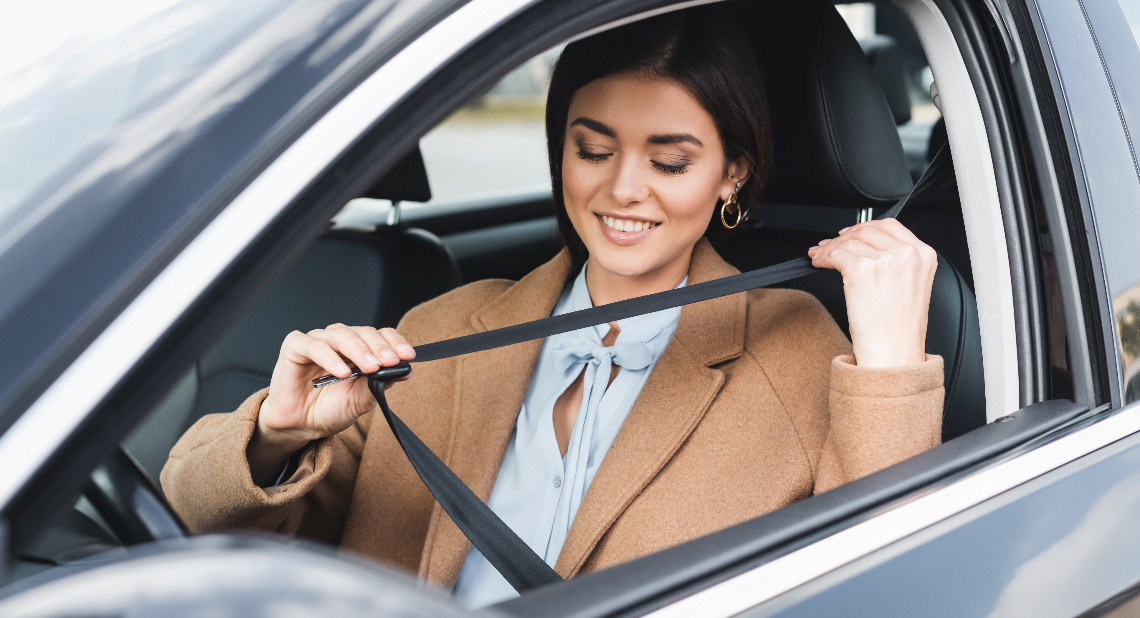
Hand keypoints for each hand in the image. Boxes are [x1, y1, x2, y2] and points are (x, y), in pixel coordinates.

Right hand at [248, 324, 414, 482]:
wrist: (300, 426)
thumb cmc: (330, 409)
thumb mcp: (360, 401)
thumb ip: (380, 385)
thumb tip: (407, 371)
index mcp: (359, 349)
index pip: (381, 335)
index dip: (395, 342)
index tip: (408, 356)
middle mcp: (340, 341)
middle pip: (364, 333)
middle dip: (379, 348)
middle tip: (391, 362)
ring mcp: (318, 341)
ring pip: (341, 334)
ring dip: (358, 350)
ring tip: (370, 368)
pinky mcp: (295, 347)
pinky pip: (313, 345)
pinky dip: (329, 357)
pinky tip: (342, 371)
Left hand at [807, 218, 936, 367]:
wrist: (894, 354)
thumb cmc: (900, 330)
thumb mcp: (911, 287)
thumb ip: (899, 263)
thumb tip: (868, 249)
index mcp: (924, 255)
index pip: (891, 226)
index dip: (866, 227)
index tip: (851, 233)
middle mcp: (907, 254)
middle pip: (867, 231)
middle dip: (844, 237)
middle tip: (830, 244)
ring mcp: (884, 261)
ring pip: (848, 243)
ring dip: (830, 248)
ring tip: (819, 255)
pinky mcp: (861, 270)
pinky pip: (835, 254)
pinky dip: (822, 257)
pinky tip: (818, 263)